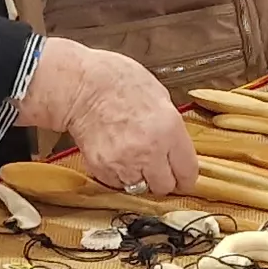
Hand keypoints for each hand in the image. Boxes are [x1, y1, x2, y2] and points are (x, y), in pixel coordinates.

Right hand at [18, 38, 197, 195]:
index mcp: (169, 129)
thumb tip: (176, 145)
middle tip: (156, 165)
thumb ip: (171, 126)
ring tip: (131, 155)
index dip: (185, 176)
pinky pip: (116, 183)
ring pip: (140, 188)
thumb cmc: (116, 81)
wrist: (80, 85)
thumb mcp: (159, 96)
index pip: (188, 172)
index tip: (182, 176)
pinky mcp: (102, 169)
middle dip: (162, 178)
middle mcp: (149, 151)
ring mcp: (124, 163)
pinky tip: (115, 153)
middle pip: (165, 187)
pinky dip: (117, 174)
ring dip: (138, 177)